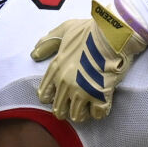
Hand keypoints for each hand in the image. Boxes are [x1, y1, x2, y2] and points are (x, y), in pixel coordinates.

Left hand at [30, 0, 147, 121]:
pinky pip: (97, 115)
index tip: (63, 94)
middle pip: (58, 110)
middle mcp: (65, 83)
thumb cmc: (90, 30)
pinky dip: (99, 112)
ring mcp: (82, 91)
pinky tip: (102, 103)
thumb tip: (34, 54)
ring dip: (83, 112)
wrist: (113, 34)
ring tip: (91, 105)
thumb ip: (49, 42)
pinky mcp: (100, 96)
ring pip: (76, 116)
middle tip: (78, 103)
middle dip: (67, 109)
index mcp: (56, 69)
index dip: (53, 98)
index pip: (44, 95)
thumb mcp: (65, 30)